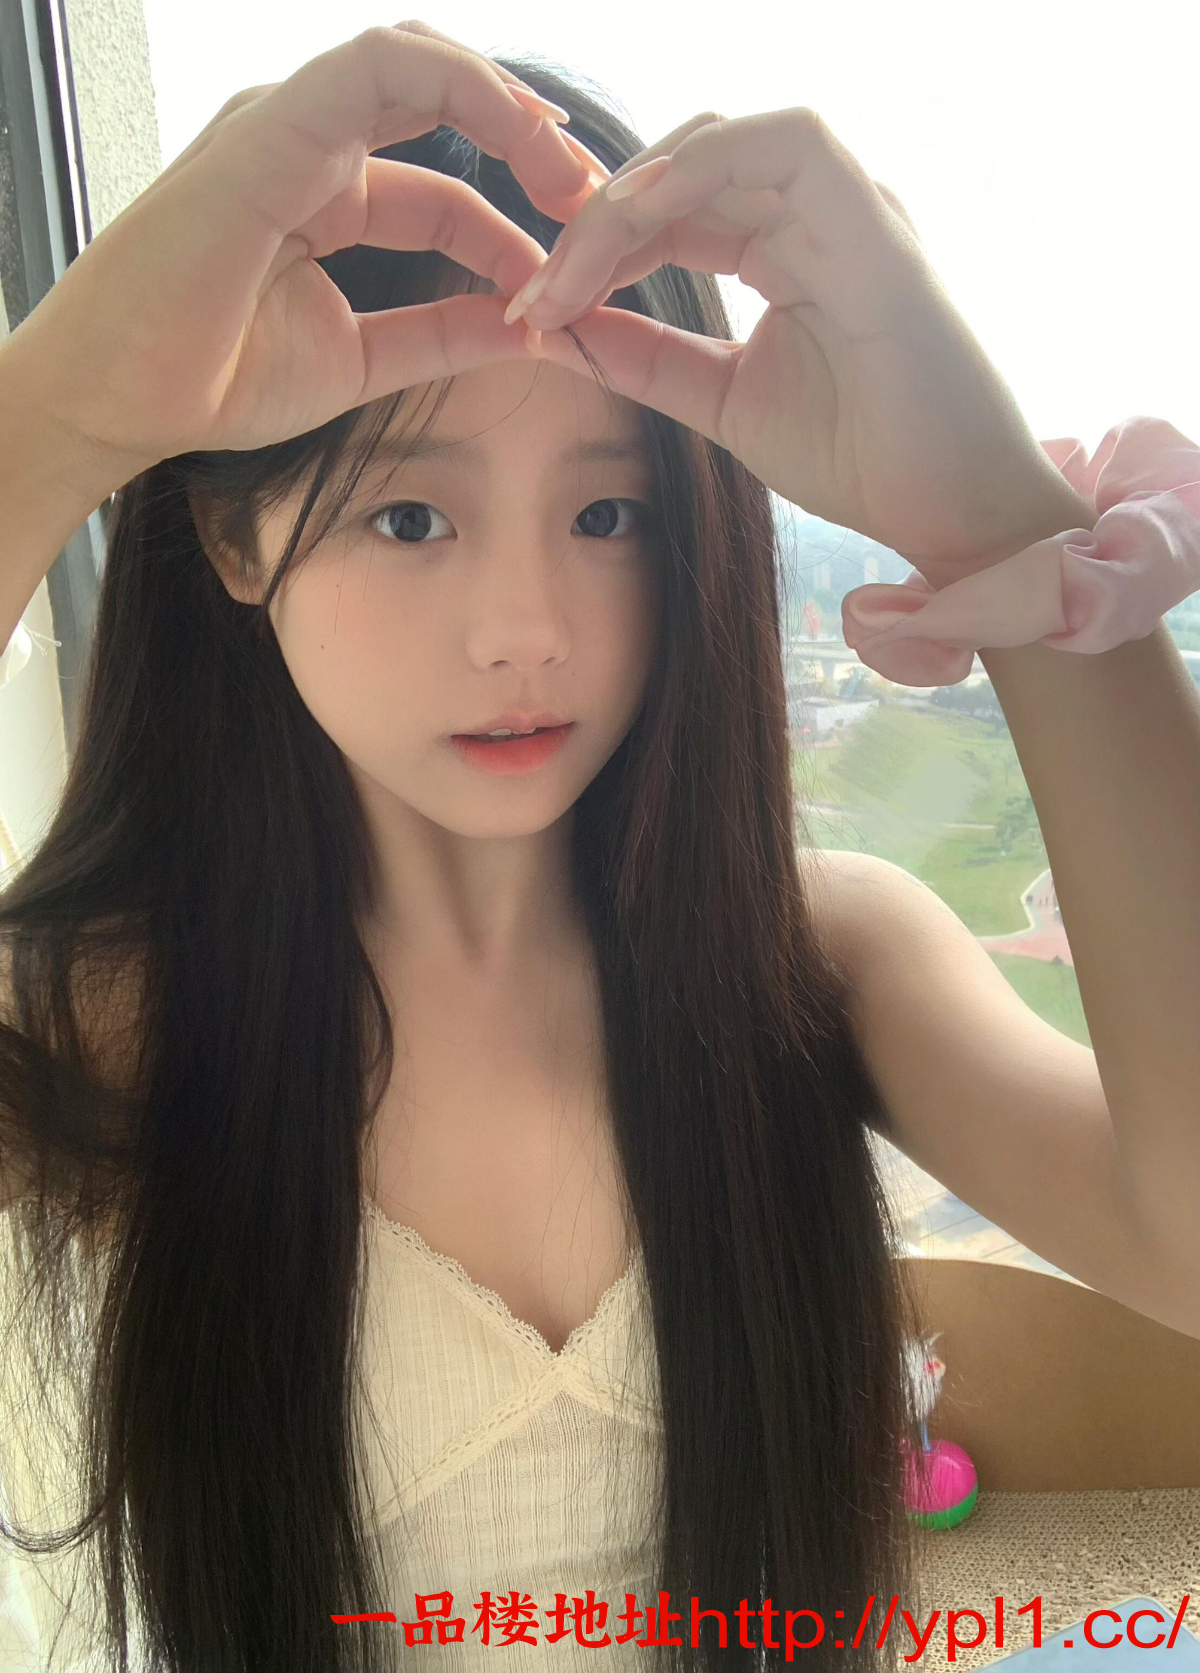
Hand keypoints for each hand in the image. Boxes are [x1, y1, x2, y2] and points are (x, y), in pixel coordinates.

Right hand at [3, 21, 606, 472]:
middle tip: (602, 202)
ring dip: (513, 108)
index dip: (521, 227)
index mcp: (326, 192)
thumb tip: (530, 327)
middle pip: (445, 103)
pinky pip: (379, 69)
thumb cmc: (214, 377)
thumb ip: (444, 333)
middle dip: (534, 144)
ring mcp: (287, 124)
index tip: (579, 276)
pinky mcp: (271, 126)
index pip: (449, 187)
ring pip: (419, 62)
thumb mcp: (363, 358)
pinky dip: (463, 88)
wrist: (122, 401)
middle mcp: (309, 143)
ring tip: (575, 174)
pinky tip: (525, 133)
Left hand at [510, 108, 1089, 585]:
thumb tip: (559, 330)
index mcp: (785, 248)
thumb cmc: (860, 458)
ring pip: (720, 143)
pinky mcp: (876, 222)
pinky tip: (636, 215)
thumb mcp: (723, 403)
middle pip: (682, 172)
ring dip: (635, 192)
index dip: (596, 249)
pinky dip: (702, 167)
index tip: (535, 308)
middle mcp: (817, 213)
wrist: (948, 509)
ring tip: (575, 256)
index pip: (672, 214)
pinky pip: (787, 148)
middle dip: (597, 222)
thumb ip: (647, 362)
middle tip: (538, 288)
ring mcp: (849, 209)